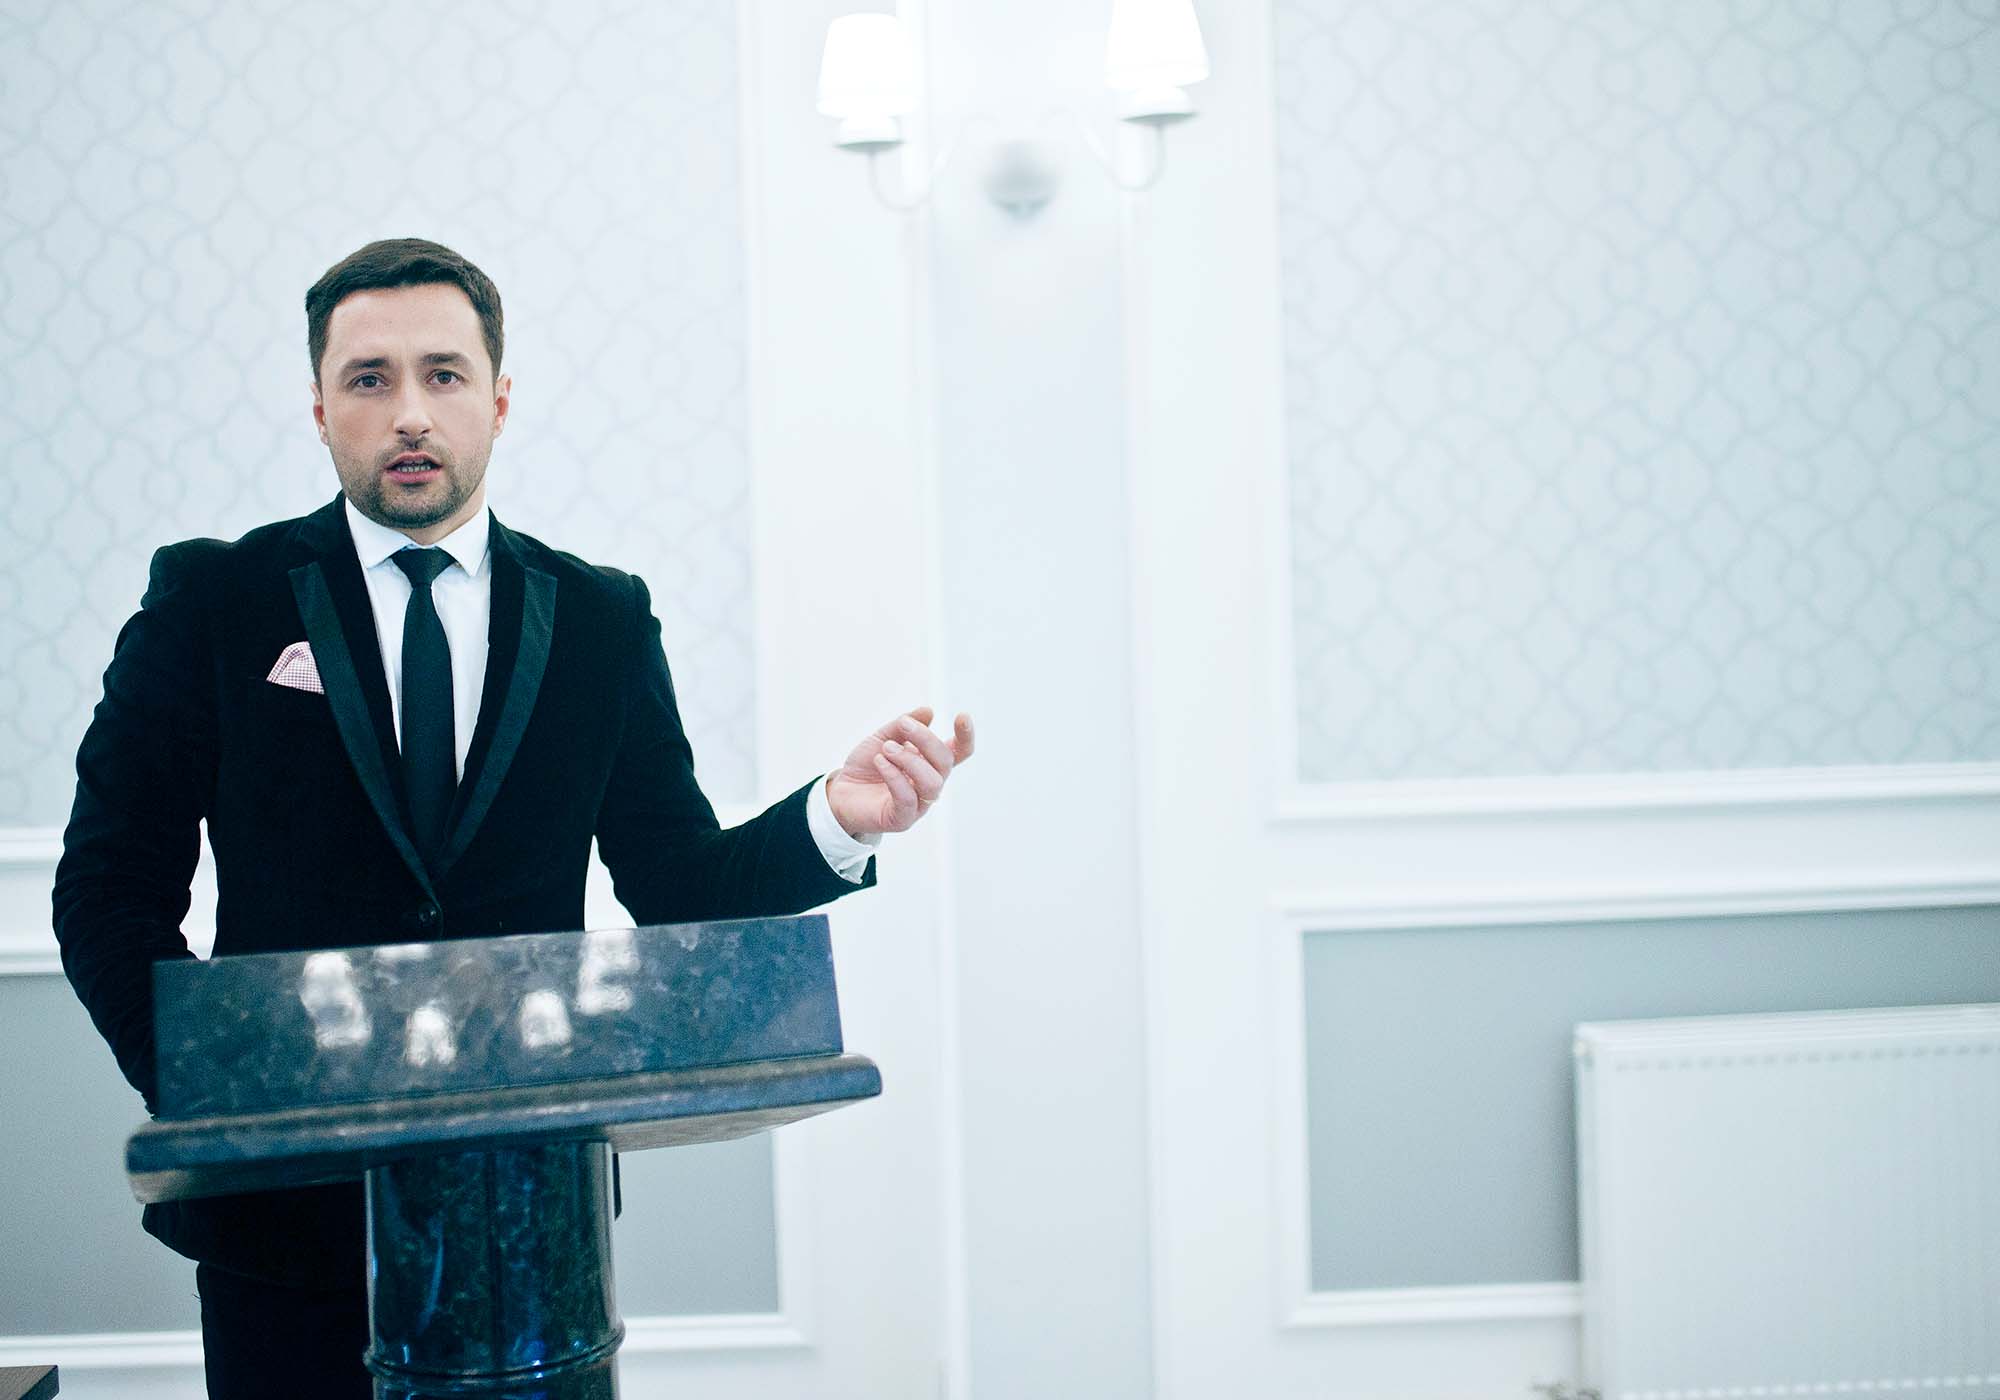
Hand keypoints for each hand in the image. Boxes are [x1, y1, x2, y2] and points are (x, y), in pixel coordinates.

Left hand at [826, 707, 974, 837]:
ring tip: (887, 748)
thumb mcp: (883, 738)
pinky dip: (894, 776)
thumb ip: (903, 726)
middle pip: (945, 762)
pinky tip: (880, 762)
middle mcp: (930, 783)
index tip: (962, 716)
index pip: (958, 752)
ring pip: (932, 782)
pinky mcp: (902, 819)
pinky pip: (907, 798)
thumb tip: (928, 711)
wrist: (841, 791)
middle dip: (926, 739)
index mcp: (930, 763)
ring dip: (909, 759)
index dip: (965, 736)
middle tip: (903, 724)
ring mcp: (919, 804)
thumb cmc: (867, 765)